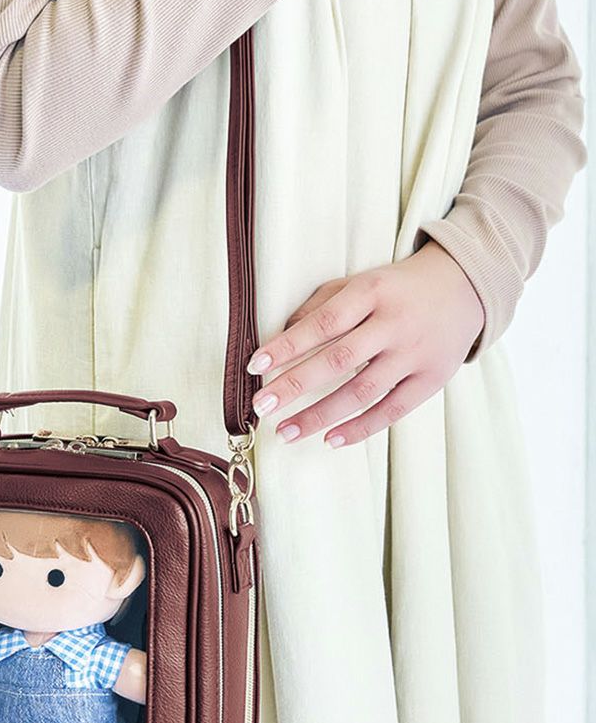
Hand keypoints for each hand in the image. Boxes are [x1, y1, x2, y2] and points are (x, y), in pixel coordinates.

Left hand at [246, 240, 485, 447]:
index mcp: (372, 292)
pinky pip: (392, 410)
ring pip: (362, 391)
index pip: (323, 322)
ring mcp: (415, 354)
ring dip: (320, 415)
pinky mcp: (432, 379)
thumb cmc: (396, 288)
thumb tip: (281, 335)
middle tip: (262, 406)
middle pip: (338, 359)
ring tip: (285, 432)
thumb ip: (320, 305)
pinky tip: (329, 440)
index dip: (288, 345)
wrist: (466, 286)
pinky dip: (360, 429)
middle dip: (295, 385)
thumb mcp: (359, 283)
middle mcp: (395, 323)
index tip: (255, 365)